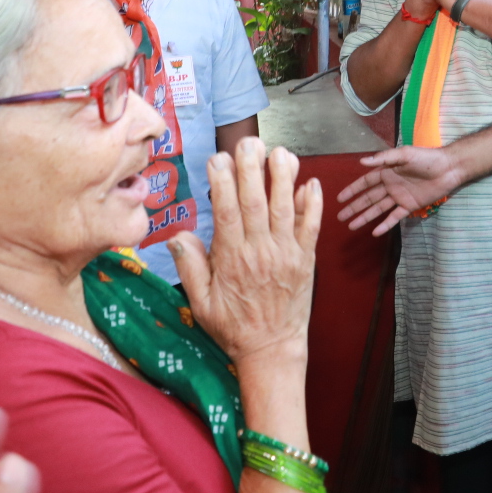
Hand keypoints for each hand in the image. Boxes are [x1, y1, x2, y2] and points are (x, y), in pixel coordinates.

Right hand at [175, 138, 321, 368]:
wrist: (272, 350)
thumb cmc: (233, 327)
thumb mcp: (201, 303)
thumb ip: (191, 268)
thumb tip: (178, 235)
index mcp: (232, 260)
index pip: (226, 213)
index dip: (223, 183)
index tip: (218, 159)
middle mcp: (260, 253)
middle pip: (256, 203)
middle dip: (252, 170)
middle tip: (248, 142)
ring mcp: (287, 255)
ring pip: (285, 210)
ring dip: (283, 179)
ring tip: (280, 152)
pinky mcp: (306, 260)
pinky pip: (311, 228)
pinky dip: (313, 206)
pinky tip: (311, 183)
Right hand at [336, 145, 465, 236]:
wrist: (448, 168)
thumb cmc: (426, 158)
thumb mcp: (404, 154)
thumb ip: (384, 158)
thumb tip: (361, 162)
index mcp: (387, 172)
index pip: (365, 182)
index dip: (352, 190)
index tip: (339, 198)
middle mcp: (390, 185)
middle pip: (368, 198)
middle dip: (354, 207)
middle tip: (340, 216)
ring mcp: (399, 197)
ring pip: (378, 209)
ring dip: (365, 217)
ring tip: (351, 226)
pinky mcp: (410, 206)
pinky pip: (395, 217)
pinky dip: (385, 225)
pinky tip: (375, 232)